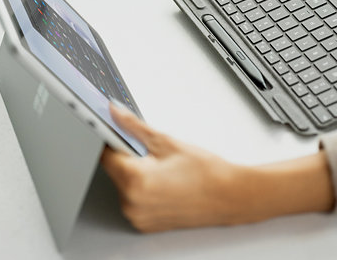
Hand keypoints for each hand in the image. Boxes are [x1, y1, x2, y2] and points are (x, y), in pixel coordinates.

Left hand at [100, 105, 253, 231]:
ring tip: (162, 169)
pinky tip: (163, 182)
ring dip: (134, 173)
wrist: (230, 196)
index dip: (111, 138)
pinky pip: (133, 199)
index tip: (114, 130)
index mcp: (136, 182)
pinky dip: (142, 189)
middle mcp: (132, 204)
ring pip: (123, 185)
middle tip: (152, 152)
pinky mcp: (144, 223)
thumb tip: (115, 113)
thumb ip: (134, 127)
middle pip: (115, 170)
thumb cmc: (206, 172)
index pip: (106, 154)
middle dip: (128, 156)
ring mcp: (138, 216)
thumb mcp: (167, 142)